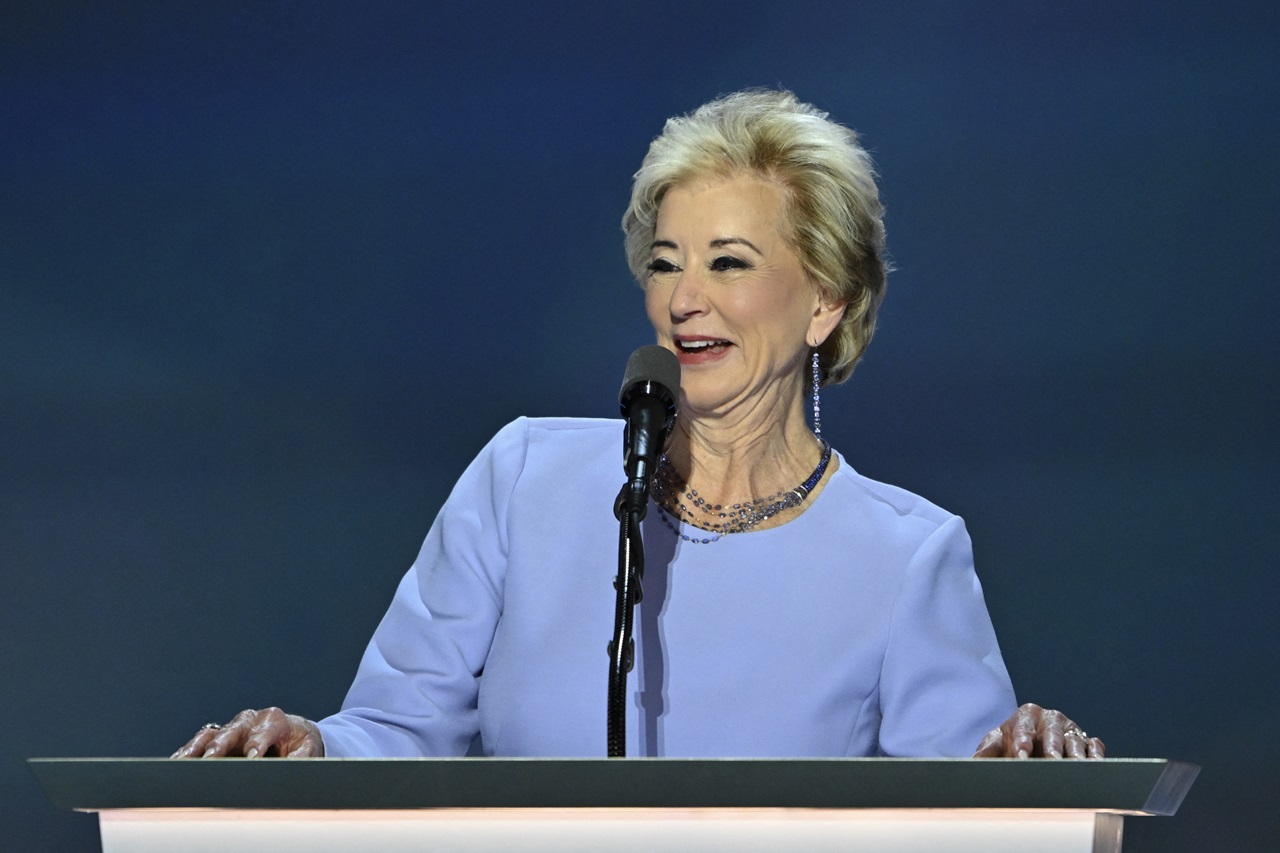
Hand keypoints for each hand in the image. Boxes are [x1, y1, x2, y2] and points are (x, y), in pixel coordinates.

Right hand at [170, 707, 323, 757]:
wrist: (293, 734)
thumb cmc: (299, 742)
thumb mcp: (307, 748)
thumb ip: (301, 757)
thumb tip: (294, 766)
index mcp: (274, 720)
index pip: (264, 730)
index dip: (257, 743)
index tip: (252, 757)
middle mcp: (250, 720)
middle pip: (233, 729)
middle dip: (222, 743)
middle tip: (212, 757)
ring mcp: (233, 727)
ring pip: (212, 734)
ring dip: (198, 747)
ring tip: (184, 761)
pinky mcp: (220, 736)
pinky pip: (201, 741)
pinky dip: (189, 751)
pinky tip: (178, 762)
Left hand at [972, 702, 1104, 758]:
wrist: (1033, 744)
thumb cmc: (1012, 742)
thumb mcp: (997, 742)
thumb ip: (987, 750)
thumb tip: (974, 760)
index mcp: (1027, 714)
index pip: (1024, 727)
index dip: (1021, 741)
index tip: (1020, 754)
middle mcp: (1050, 719)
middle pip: (1052, 732)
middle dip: (1052, 747)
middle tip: (1052, 760)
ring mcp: (1070, 729)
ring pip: (1075, 740)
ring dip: (1076, 754)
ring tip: (1076, 767)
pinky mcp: (1088, 741)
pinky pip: (1094, 746)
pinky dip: (1096, 755)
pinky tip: (1097, 766)